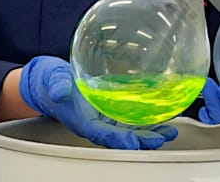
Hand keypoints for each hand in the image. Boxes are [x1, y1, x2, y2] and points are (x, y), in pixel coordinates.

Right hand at [18, 56, 177, 149]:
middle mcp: (96, 124)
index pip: (101, 134)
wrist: (50, 80)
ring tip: (169, 131)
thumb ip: (57, 84)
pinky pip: (131, 120)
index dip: (117, 140)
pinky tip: (163, 117)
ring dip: (150, 133)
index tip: (131, 142)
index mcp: (82, 121)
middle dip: (141, 141)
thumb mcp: (52, 78)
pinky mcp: (111, 112)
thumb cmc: (51, 80)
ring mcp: (105, 119)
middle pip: (121, 137)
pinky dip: (148, 120)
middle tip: (160, 138)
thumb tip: (61, 91)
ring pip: (130, 131)